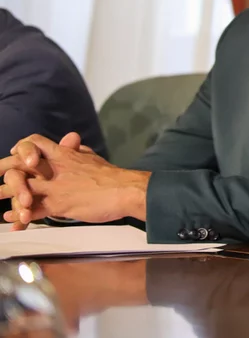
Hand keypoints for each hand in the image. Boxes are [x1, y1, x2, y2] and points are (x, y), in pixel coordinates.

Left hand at [1, 134, 149, 225]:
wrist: (124, 191)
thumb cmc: (111, 175)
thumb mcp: (92, 157)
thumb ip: (77, 150)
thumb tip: (71, 141)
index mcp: (63, 155)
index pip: (33, 143)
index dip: (20, 149)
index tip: (13, 155)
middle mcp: (53, 169)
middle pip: (18, 165)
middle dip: (2, 170)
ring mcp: (54, 187)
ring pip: (20, 189)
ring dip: (6, 195)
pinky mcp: (57, 205)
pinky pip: (31, 210)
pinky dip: (20, 216)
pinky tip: (12, 219)